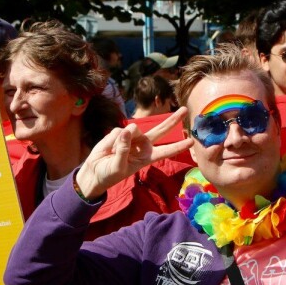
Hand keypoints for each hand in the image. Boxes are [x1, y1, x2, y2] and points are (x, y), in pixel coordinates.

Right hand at [75, 107, 193, 199]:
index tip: (191, 141)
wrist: (94, 171)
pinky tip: (108, 148)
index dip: (178, 146)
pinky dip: (111, 140)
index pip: (166, 151)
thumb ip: (123, 150)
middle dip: (173, 120)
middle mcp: (143, 145)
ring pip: (133, 129)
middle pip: (161, 130)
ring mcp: (132, 138)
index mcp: (147, 157)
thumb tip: (127, 131)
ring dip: (121, 141)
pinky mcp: (120, 132)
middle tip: (185, 110)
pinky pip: (118, 131)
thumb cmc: (109, 174)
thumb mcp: (118, 167)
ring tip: (112, 153)